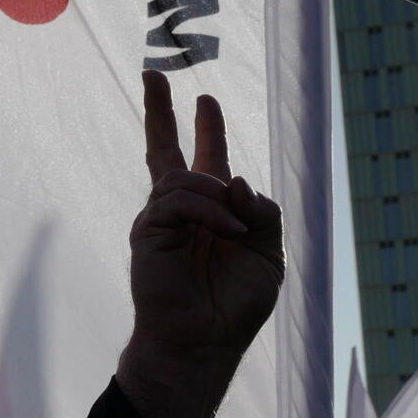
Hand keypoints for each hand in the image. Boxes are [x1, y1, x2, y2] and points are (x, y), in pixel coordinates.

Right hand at [114, 72, 285, 417]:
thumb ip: (262, 211)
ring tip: (235, 234)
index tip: (205, 100)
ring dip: (218, 199)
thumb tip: (235, 179)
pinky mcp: (148, 231)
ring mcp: (161, 219)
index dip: (206, 130)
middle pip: (165, 150)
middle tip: (153, 76)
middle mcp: (182, 211)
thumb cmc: (234, 305)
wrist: (203, 341)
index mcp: (213, 214)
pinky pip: (179, 199)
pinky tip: (226, 234)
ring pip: (186, 176)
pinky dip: (209, 213)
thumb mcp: (268, 253)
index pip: (207, 162)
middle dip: (161, 112)